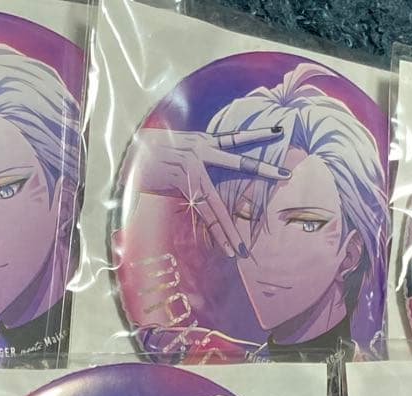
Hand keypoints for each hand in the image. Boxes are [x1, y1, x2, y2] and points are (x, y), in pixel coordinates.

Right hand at [122, 126, 290, 258]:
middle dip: (264, 169)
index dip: (258, 134)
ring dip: (230, 229)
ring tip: (243, 247)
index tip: (278, 132)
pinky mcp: (181, 185)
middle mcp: (200, 151)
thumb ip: (197, 160)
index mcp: (202, 140)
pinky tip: (227, 247)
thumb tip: (209, 172)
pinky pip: (204, 213)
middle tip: (286, 174)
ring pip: (218, 203)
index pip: (236, 138)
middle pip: (239, 163)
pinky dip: (216, 232)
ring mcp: (192, 169)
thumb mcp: (177, 150)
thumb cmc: (149, 155)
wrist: (125, 156)